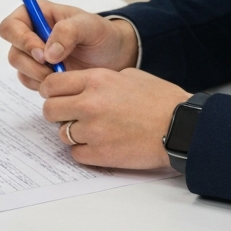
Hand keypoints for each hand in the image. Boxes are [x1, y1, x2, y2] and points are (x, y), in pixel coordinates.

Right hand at [0, 0, 138, 89]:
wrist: (115, 56)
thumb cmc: (102, 35)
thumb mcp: (90, 26)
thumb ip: (68, 32)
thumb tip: (47, 53)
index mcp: (38, 14)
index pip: (11, 26)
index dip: (21, 40)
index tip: (42, 54)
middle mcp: (31, 33)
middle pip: (13, 50)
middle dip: (32, 63)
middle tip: (54, 69)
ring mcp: (33, 55)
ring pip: (20, 69)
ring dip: (39, 75)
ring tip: (64, 74)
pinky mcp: (39, 73)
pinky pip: (30, 82)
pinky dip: (44, 85)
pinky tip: (63, 80)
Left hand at [39, 68, 188, 168]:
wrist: (181, 127)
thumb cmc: (161, 100)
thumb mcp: (129, 76)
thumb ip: (100, 80)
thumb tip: (80, 87)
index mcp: (96, 80)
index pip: (52, 85)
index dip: (51, 92)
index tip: (56, 96)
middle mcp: (89, 104)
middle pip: (49, 110)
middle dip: (57, 113)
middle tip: (70, 115)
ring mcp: (93, 131)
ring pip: (62, 133)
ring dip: (73, 133)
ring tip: (94, 131)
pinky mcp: (100, 154)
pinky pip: (76, 153)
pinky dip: (85, 151)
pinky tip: (101, 144)